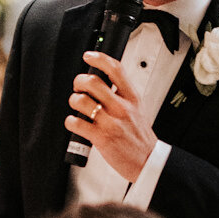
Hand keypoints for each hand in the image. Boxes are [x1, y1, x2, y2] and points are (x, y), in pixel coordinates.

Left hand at [66, 51, 156, 184]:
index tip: (89, 56)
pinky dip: (70, 121)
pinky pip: (76, 123)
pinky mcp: (101, 138)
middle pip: (93, 82)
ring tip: (77, 105)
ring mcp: (111, 122)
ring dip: (73, 100)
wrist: (147, 161)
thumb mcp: (138, 109)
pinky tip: (76, 123)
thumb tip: (104, 81)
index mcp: (132, 98)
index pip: (115, 69)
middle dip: (79, 81)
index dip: (99, 58)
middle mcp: (121, 108)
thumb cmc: (140, 137)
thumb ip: (123, 95)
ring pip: (81, 101)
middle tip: (78, 86)